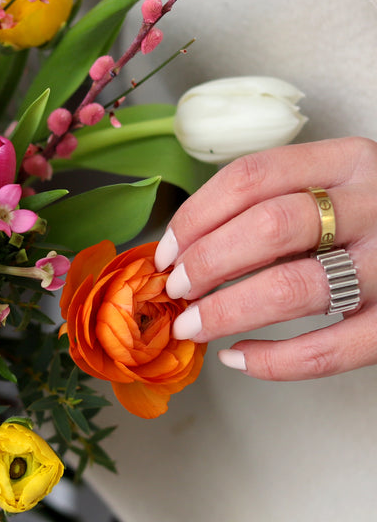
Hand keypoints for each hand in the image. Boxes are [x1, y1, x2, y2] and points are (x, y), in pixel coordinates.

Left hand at [153, 137, 376, 379]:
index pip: (252, 177)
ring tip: (192, 326)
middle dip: (207, 262)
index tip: (165, 251)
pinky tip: (238, 357)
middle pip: (268, 227)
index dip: (195, 216)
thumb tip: (187, 247)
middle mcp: (375, 205)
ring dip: (227, 311)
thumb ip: (279, 201)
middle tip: (176, 289)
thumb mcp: (341, 185)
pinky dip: (274, 360)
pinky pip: (331, 349)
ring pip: (293, 287)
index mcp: (350, 161)